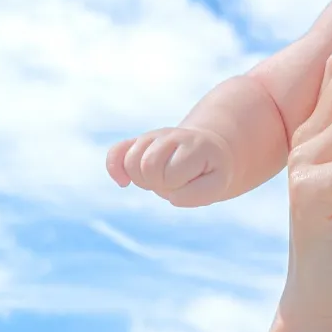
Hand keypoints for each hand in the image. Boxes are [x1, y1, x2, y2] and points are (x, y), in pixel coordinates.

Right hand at [107, 126, 236, 207]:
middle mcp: (172, 135)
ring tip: (160, 179)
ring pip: (131, 162)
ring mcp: (154, 136)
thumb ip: (197, 195)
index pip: (171, 174)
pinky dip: (114, 169)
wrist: (207, 149)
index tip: (192, 181)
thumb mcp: (217, 185)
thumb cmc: (210, 171)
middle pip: (147, 166)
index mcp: (195, 145)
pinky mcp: (139, 141)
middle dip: (158, 183)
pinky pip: (116, 152)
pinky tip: (123, 183)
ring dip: (142, 179)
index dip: (178, 187)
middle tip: (174, 182)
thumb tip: (171, 196)